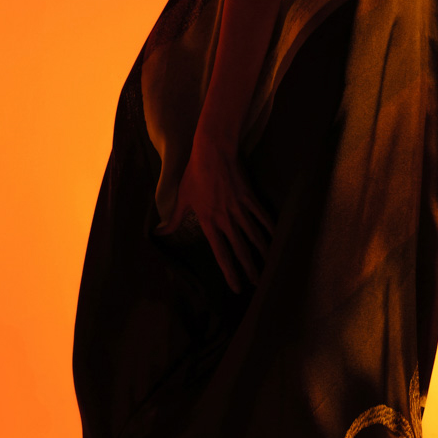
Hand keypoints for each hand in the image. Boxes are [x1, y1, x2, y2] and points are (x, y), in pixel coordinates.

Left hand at [155, 133, 272, 293]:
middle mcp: (225, 219)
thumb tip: (160, 233)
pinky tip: (277, 239)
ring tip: (269, 266)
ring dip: (262, 252)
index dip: (229, 271)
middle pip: (240, 249)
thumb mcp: (182, 198)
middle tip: (257, 283)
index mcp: (209, 222)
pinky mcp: (249, 197)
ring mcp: (239, 208)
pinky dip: (270, 228)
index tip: (236, 286)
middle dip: (250, 268)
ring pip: (254, 235)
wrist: (213, 152)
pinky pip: (262, 216)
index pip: (220, 252)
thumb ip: (174, 219)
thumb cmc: (195, 175)